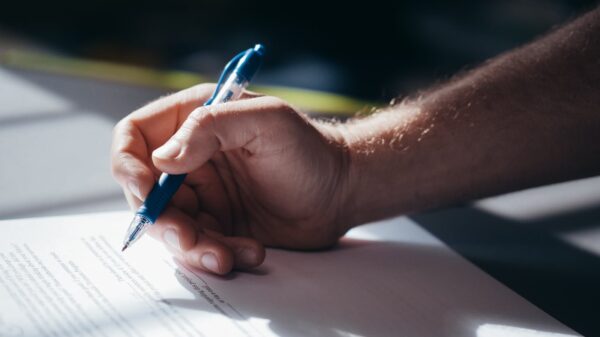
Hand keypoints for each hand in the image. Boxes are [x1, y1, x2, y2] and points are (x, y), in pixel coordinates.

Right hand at [111, 84, 350, 274]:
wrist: (340, 191)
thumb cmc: (309, 149)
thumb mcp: (266, 122)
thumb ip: (211, 127)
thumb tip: (163, 159)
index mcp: (194, 120)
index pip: (135, 136)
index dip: (128, 165)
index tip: (146, 192)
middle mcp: (191, 157)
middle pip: (145, 191)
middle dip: (162, 221)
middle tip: (188, 239)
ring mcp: (203, 193)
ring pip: (169, 226)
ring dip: (191, 247)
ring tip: (226, 256)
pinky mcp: (217, 224)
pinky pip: (198, 246)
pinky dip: (217, 255)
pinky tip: (250, 251)